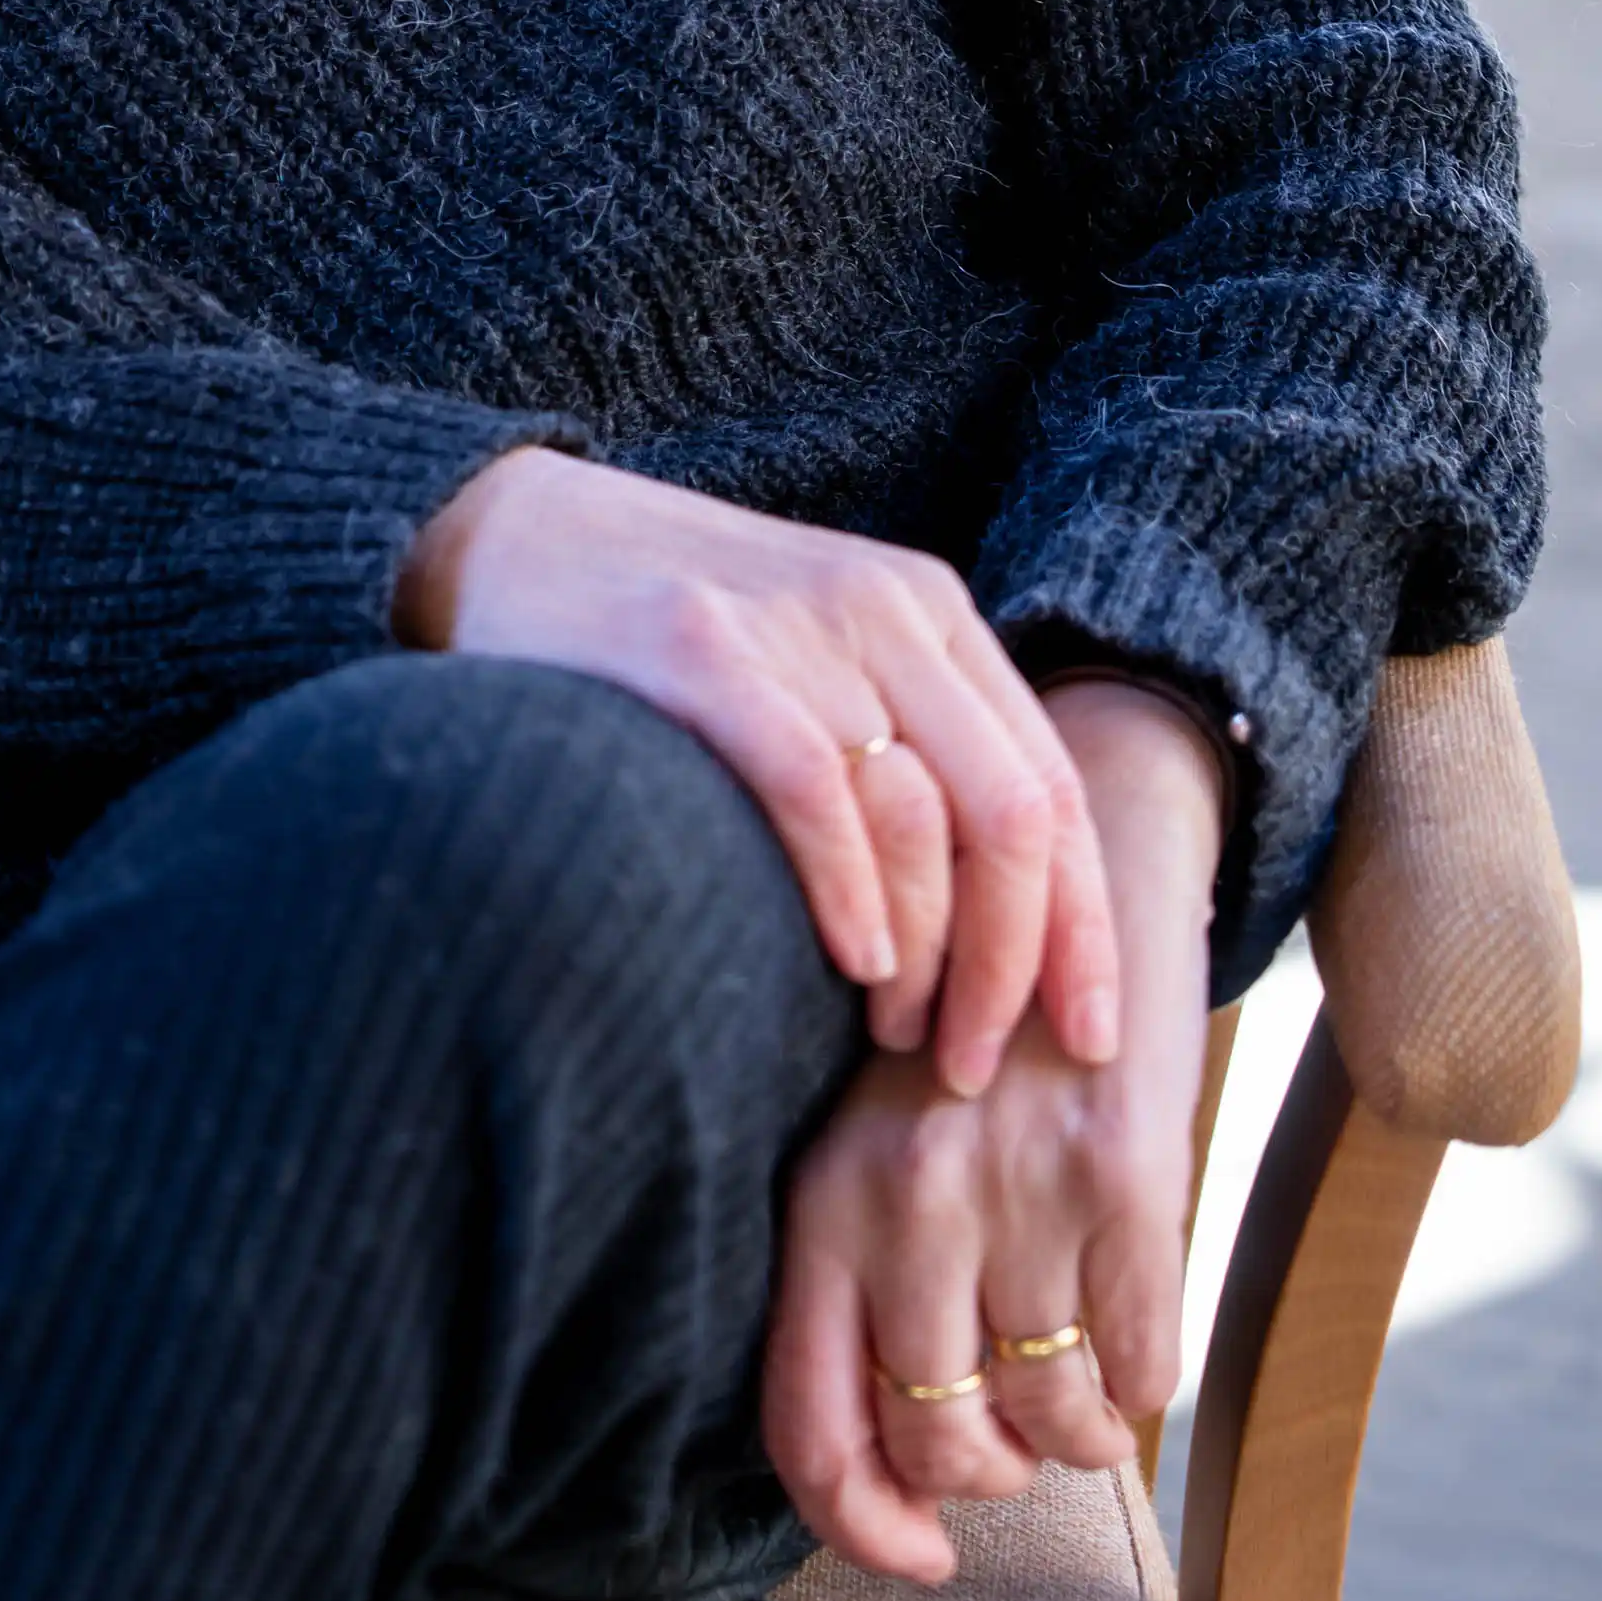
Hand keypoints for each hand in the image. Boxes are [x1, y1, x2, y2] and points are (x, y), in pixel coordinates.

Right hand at [395, 447, 1115, 1092]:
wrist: (508, 532)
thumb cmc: (669, 645)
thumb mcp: (817, 666)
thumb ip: (904, 756)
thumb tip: (1002, 935)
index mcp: (926, 611)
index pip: (1052, 788)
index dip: (1087, 929)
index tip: (1092, 1042)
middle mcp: (880, 606)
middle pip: (1010, 816)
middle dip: (1015, 966)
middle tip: (971, 1068)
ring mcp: (792, 623)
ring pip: (923, 817)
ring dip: (930, 956)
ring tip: (898, 1034)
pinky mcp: (699, 647)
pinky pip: (815, 788)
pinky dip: (848, 890)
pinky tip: (851, 959)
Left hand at [760, 683, 1221, 1586]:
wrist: (1080, 858)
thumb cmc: (971, 1030)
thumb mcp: (873, 1128)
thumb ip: (861, 1273)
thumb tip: (893, 1476)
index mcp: (821, 1189)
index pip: (808, 1426)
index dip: (867, 1524)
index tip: (923, 1551)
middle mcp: (904, 1190)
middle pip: (943, 1445)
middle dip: (995, 1469)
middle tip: (1021, 1425)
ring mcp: (1015, 1182)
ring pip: (1056, 1423)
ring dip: (1081, 1428)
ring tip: (1082, 1365)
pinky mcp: (1125, 1174)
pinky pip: (1142, 1372)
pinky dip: (1145, 1378)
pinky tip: (1134, 1316)